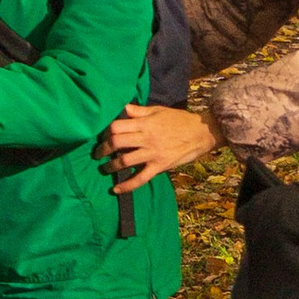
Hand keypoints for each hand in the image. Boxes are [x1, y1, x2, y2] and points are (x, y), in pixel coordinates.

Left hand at [103, 101, 220, 195]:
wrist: (201, 133)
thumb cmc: (179, 120)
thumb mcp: (158, 110)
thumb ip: (138, 111)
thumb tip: (122, 108)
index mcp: (144, 123)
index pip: (116, 126)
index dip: (105, 132)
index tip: (102, 136)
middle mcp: (146, 138)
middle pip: (116, 143)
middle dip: (102, 149)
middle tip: (97, 154)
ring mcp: (152, 153)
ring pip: (124, 161)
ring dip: (110, 166)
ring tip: (104, 169)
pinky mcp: (159, 166)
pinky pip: (140, 178)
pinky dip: (127, 185)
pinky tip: (116, 190)